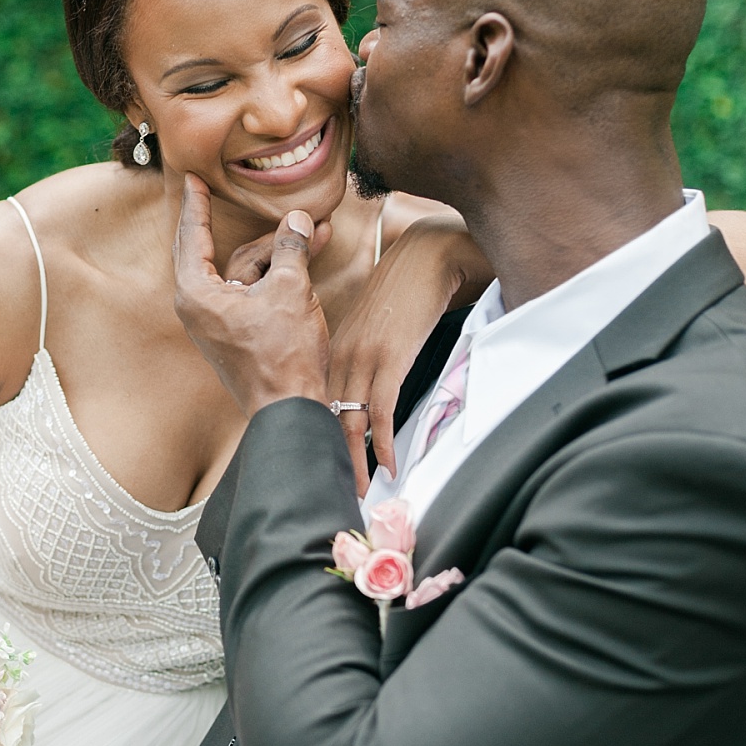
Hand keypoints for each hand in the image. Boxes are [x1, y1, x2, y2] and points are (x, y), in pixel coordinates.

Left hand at [173, 175, 331, 417]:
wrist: (290, 409)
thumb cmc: (283, 356)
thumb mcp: (290, 289)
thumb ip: (290, 248)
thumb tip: (298, 220)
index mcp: (196, 293)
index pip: (193, 235)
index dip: (198, 204)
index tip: (193, 178)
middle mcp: (200, 306)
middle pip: (231, 254)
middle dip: (269, 236)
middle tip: (294, 213)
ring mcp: (219, 322)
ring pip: (250, 273)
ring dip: (283, 255)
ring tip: (319, 233)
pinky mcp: (239, 333)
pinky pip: (257, 292)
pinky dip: (280, 277)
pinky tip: (309, 257)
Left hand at [328, 217, 491, 490]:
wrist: (428, 255)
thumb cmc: (403, 289)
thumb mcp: (372, 325)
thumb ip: (362, 355)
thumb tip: (364, 388)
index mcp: (332, 346)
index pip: (317, 401)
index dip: (317, 436)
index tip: (319, 464)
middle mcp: (341, 353)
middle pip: (327, 416)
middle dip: (330, 457)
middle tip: (333, 489)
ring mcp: (364, 356)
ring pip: (350, 419)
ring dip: (355, 459)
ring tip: (358, 490)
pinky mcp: (391, 358)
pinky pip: (383, 409)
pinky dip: (385, 441)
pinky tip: (388, 464)